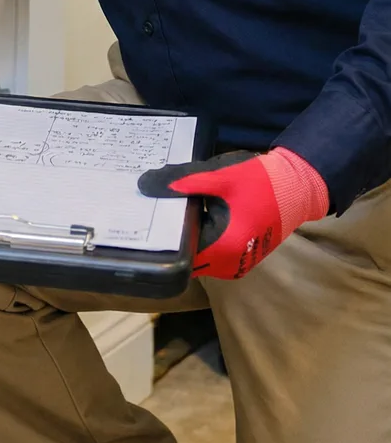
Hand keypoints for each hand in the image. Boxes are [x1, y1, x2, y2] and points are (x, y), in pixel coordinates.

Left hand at [137, 148, 328, 280]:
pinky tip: (196, 217)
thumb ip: (183, 182)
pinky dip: (203, 239)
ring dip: (189, 237)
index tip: (148, 215)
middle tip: (155, 210)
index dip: (162, 234)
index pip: (178, 251)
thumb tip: (145, 185)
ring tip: (172, 211)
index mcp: (222, 248)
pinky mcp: (242, 259)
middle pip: (187, 256)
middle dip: (174, 235)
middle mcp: (228, 265)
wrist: (297, 187)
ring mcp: (237, 265)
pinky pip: (213, 255)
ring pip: (200, 257)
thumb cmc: (260, 182)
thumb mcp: (219, 177)